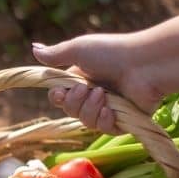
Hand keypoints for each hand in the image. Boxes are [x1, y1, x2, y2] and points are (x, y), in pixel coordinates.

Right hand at [31, 33, 162, 133]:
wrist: (144, 64)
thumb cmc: (112, 52)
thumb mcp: (79, 49)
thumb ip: (55, 54)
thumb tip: (34, 48)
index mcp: (82, 79)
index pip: (60, 97)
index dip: (57, 98)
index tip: (60, 93)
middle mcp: (94, 94)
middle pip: (70, 111)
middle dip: (74, 102)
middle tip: (86, 89)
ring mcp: (109, 108)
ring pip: (85, 121)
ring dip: (90, 109)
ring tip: (103, 95)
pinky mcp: (123, 121)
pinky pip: (104, 129)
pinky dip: (104, 120)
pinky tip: (110, 111)